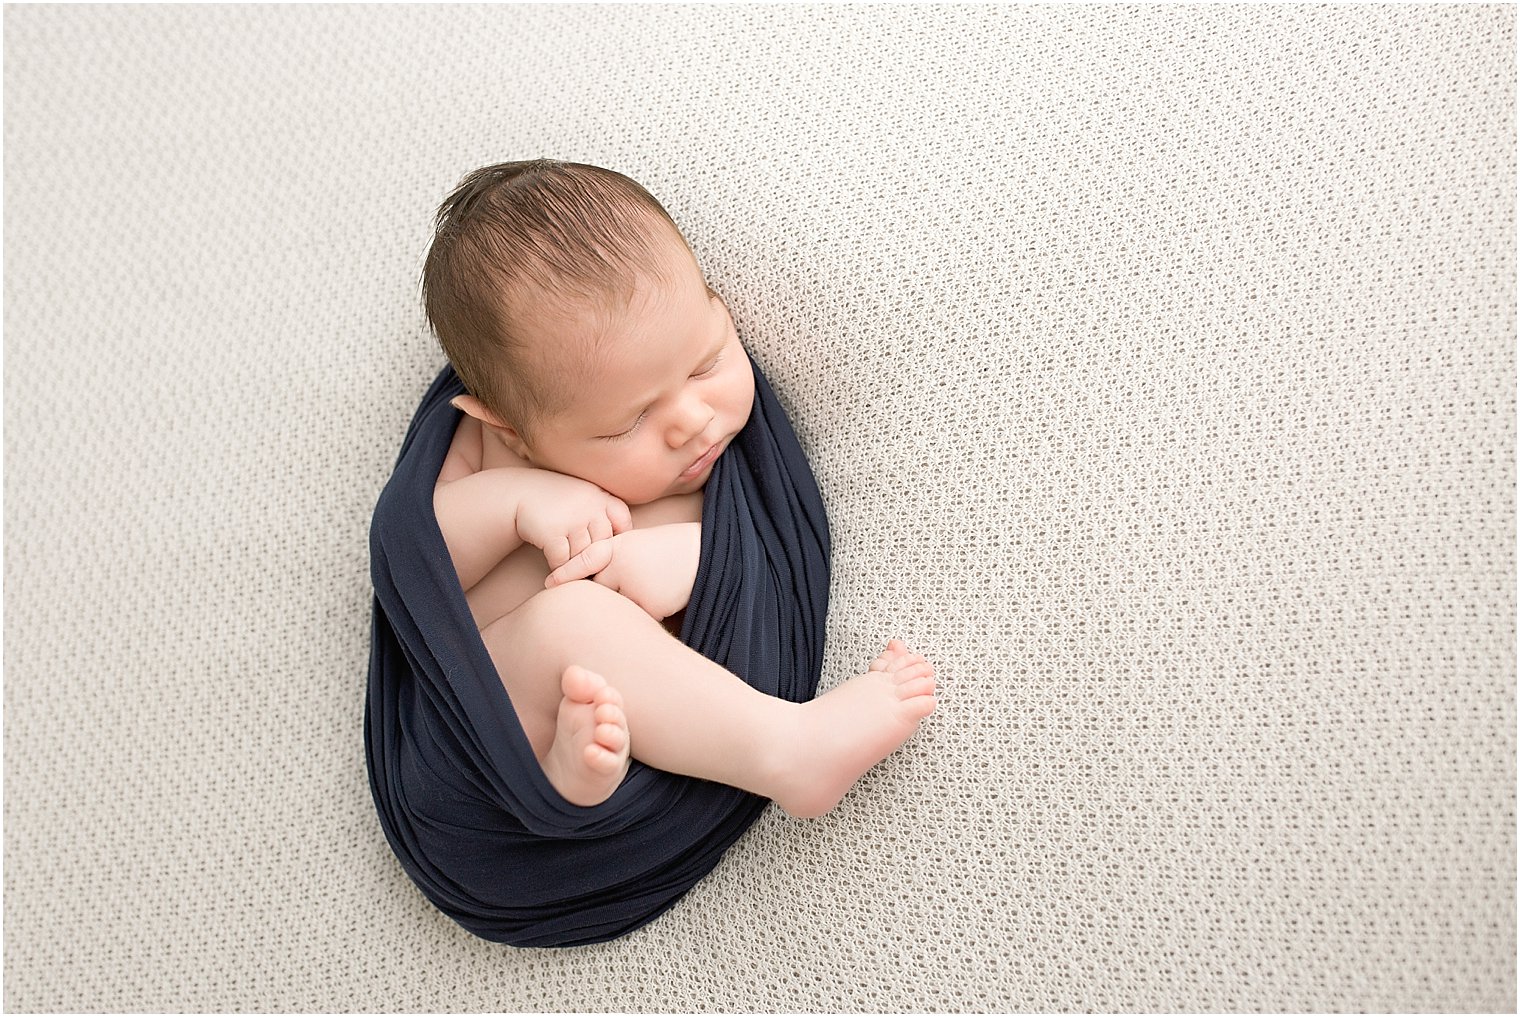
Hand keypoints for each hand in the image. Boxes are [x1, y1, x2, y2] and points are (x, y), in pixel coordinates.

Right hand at [514, 471, 632, 570]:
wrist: (519, 492)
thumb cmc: (557, 500)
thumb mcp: (585, 495)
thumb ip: (605, 512)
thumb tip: (625, 547)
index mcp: (601, 497)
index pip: (623, 522)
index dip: (617, 538)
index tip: (605, 546)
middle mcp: (590, 507)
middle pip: (603, 545)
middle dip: (594, 557)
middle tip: (586, 567)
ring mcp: (572, 519)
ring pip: (583, 556)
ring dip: (574, 565)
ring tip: (568, 566)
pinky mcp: (553, 532)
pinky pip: (563, 561)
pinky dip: (558, 567)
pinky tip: (553, 564)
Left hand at [544, 523, 700, 620]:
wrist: (704, 554)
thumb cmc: (669, 548)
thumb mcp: (637, 544)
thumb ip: (614, 561)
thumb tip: (596, 585)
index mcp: (616, 547)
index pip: (586, 561)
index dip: (566, 573)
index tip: (548, 585)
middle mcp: (619, 567)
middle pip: (603, 591)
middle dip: (615, 591)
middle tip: (642, 579)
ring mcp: (633, 587)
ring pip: (621, 607)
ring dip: (634, 602)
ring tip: (657, 583)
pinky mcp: (649, 606)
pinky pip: (640, 617)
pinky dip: (652, 611)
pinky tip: (667, 594)